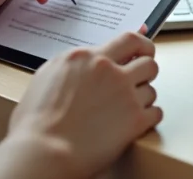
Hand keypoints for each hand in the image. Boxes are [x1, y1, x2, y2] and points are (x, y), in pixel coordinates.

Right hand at [0, 31, 162, 178]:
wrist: (42, 153)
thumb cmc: (35, 124)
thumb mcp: (46, 78)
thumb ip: (73, 66)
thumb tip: (86, 63)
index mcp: (86, 58)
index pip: (128, 39)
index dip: (142, 45)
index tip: (144, 51)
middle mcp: (109, 71)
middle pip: (148, 61)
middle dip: (147, 70)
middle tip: (141, 79)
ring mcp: (124, 94)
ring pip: (152, 88)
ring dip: (143, 98)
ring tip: (127, 108)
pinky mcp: (135, 119)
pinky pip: (156, 112)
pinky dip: (149, 118)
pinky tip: (135, 123)